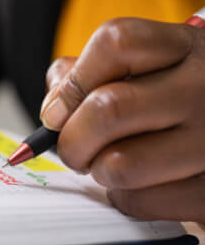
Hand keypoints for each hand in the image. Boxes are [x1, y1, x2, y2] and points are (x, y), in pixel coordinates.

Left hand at [40, 17, 204, 223]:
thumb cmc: (174, 94)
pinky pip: (141, 202)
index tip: (57, 109)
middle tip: (72, 146)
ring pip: (120, 164)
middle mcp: (204, 88)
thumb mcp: (145, 64)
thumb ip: (87, 73)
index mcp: (184, 47)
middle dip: (72, 137)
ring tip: (108, 162)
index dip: (74, 80)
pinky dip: (125, 197)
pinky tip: (139, 183)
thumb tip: (54, 112)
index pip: (116, 43)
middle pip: (108, 108)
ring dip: (98, 169)